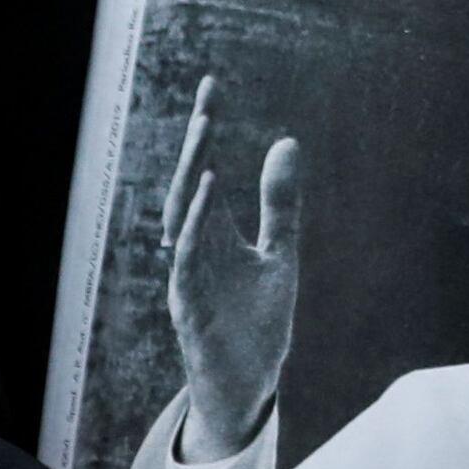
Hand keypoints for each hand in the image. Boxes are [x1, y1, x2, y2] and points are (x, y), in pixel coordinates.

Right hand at [164, 73, 304, 465]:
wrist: (251, 383)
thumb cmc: (257, 320)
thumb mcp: (279, 253)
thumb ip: (280, 204)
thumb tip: (286, 141)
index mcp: (213, 233)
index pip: (206, 170)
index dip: (206, 129)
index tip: (211, 86)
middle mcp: (194, 248)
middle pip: (190, 185)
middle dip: (196, 141)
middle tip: (207, 99)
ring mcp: (189, 275)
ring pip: (182, 216)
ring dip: (193, 174)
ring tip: (205, 131)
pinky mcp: (191, 303)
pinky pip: (188, 256)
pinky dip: (195, 222)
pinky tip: (209, 189)